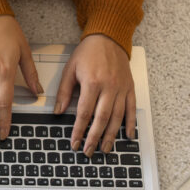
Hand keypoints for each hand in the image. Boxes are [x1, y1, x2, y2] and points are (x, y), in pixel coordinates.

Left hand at [54, 35, 134, 155]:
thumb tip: (58, 111)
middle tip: (88, 151)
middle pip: (102, 118)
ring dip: (111, 135)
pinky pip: (131, 108)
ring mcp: (121, 88)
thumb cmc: (88, 52)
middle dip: (94, 137)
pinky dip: (130, 123)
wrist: (108, 37)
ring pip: (117, 117)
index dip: (79, 130)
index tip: (74, 142)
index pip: (84, 112)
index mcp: (92, 82)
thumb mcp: (70, 68)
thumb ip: (64, 91)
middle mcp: (109, 87)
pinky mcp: (130, 88)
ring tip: (105, 149)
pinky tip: (128, 135)